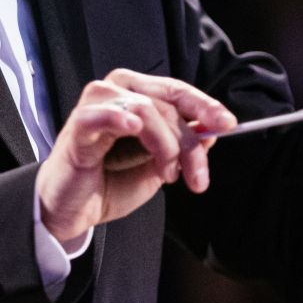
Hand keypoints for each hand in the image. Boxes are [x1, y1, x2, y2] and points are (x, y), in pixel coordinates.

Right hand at [37, 70, 236, 245]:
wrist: (74, 211)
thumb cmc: (110, 183)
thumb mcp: (158, 166)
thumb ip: (182, 145)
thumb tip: (212, 130)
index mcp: (135, 95)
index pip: (176, 91)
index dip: (205, 105)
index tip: (229, 124)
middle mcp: (116, 90)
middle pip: (167, 103)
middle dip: (189, 143)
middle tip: (197, 177)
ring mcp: (96, 103)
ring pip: (146, 110)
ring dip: (165, 146)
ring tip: (165, 175)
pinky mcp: (78, 124)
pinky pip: (103, 114)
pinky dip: (121, 118)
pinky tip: (133, 126)